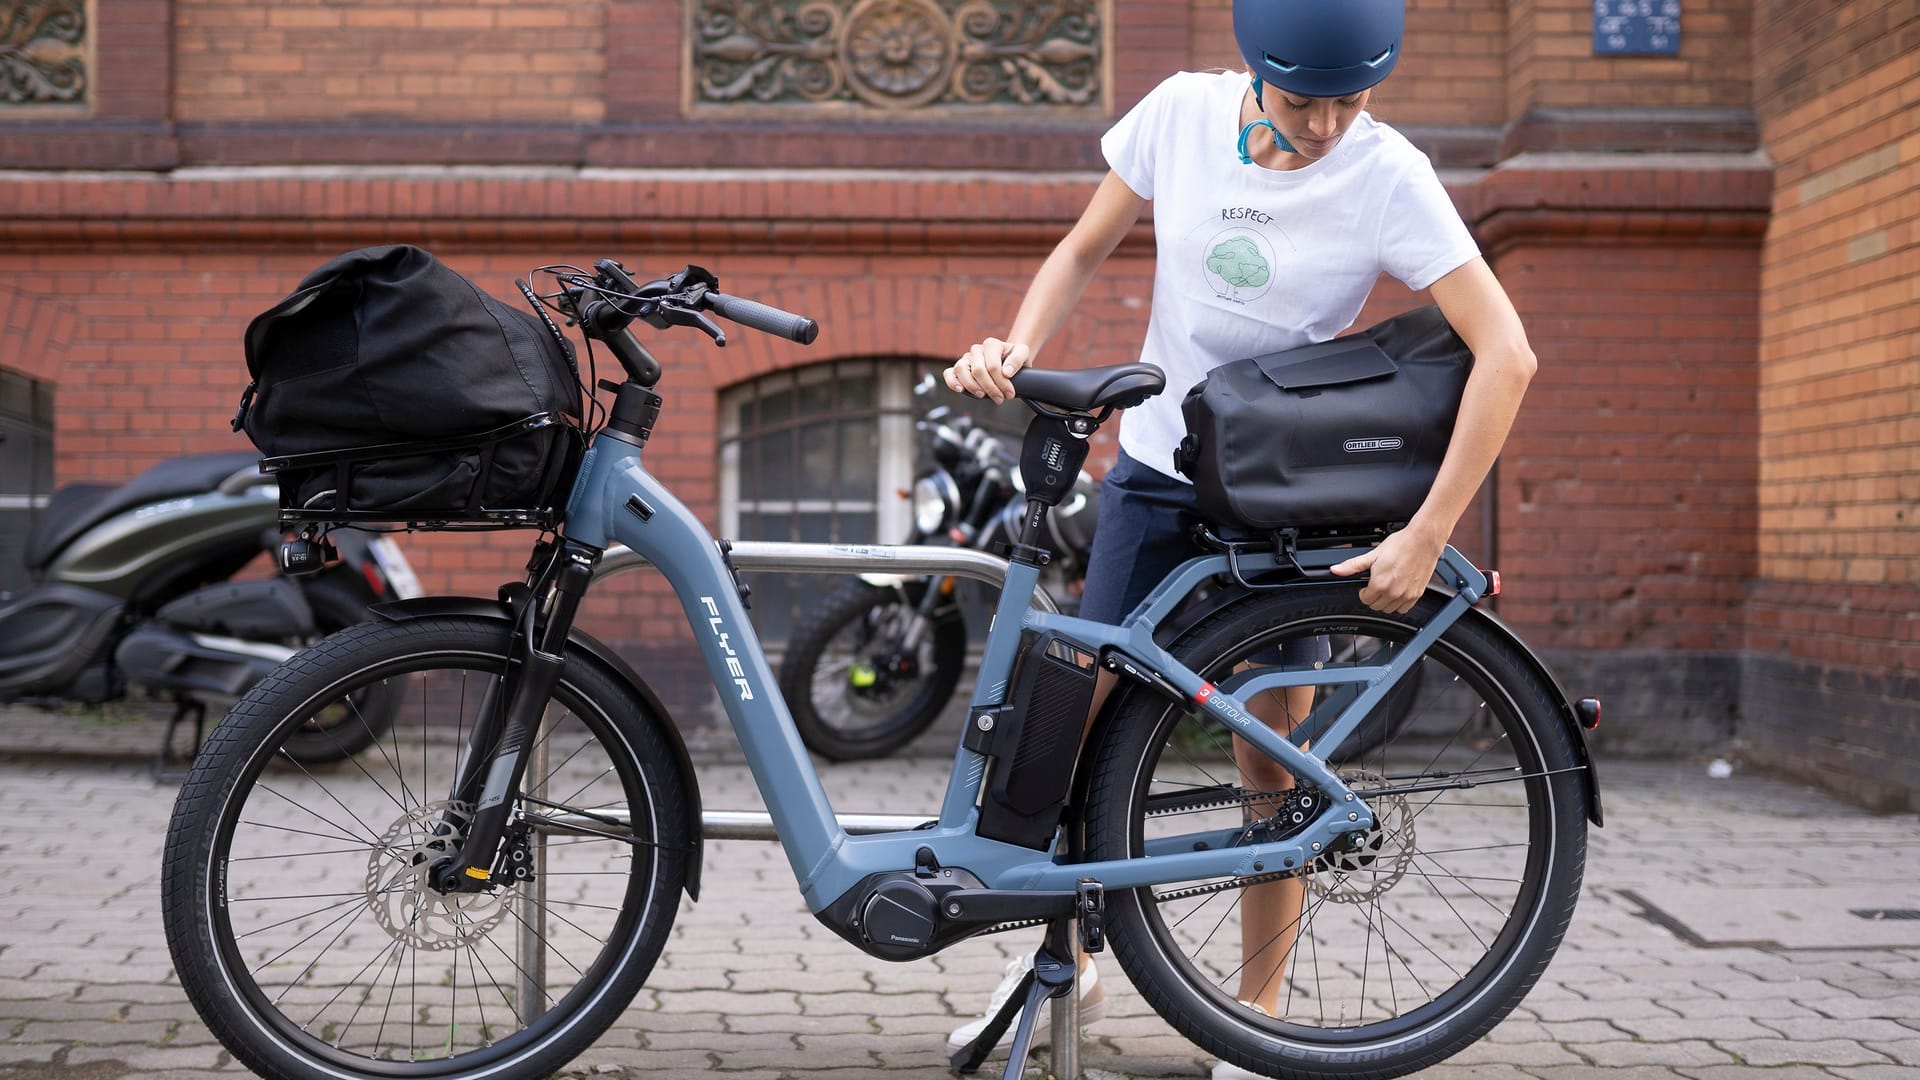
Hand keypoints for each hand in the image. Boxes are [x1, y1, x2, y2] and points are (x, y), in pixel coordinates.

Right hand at [944, 338, 1029, 402]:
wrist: (1007, 361)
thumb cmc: (1014, 358)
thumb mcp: (1023, 354)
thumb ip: (1017, 359)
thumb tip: (1006, 372)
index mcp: (991, 344)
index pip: (993, 366)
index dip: (1002, 382)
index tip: (1010, 394)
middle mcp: (977, 350)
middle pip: (978, 370)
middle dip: (990, 388)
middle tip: (1000, 399)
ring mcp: (966, 358)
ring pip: (961, 369)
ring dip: (972, 386)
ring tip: (982, 395)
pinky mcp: (958, 368)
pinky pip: (949, 373)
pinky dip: (952, 382)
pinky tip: (960, 390)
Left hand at [1330, 523, 1445, 614]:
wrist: (1423, 541)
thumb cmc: (1401, 544)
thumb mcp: (1373, 554)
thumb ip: (1353, 565)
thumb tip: (1336, 569)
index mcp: (1379, 584)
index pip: (1364, 599)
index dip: (1363, 592)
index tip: (1366, 585)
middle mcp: (1393, 592)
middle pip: (1376, 606)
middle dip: (1373, 597)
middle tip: (1376, 585)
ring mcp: (1406, 595)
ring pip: (1389, 610)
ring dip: (1385, 602)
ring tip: (1386, 589)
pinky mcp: (1417, 595)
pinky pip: (1404, 609)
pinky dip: (1399, 604)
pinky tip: (1397, 593)